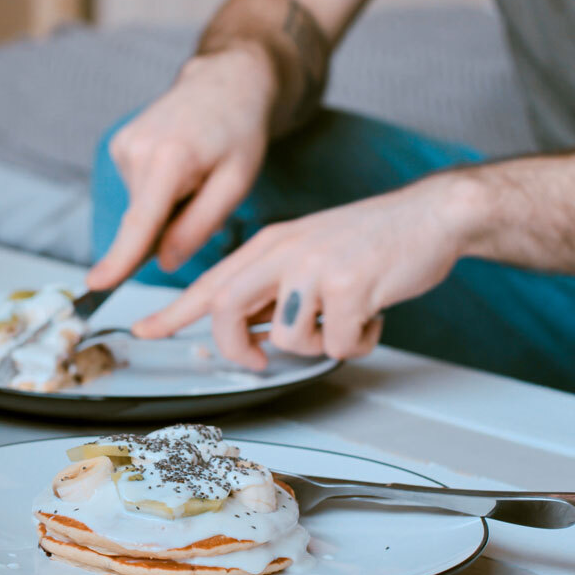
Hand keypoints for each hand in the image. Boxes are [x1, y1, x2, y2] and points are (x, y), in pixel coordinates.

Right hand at [86, 45, 276, 289]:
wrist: (225, 82)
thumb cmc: (237, 132)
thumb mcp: (236, 183)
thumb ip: (199, 225)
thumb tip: (164, 261)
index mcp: (170, 158)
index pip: (140, 221)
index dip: (119, 258)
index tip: (97, 284)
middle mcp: (138, 149)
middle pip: (143, 220)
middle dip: (169, 227)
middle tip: (204, 195)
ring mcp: (124, 145)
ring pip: (142, 207)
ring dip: (167, 206)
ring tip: (195, 173)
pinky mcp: (119, 145)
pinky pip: (139, 190)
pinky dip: (159, 190)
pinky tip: (179, 166)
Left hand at [133, 174, 483, 369]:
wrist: (430, 215)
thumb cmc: (372, 240)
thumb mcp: (308, 253)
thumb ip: (274, 288)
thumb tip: (253, 332)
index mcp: (270, 244)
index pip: (209, 282)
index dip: (172, 312)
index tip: (144, 330)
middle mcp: (284, 251)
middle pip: (225, 309)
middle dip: (236, 347)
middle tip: (256, 360)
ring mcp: (315, 267)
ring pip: (288, 339)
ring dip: (318, 344)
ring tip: (346, 317)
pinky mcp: (350, 285)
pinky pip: (338, 344)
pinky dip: (357, 342)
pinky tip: (372, 315)